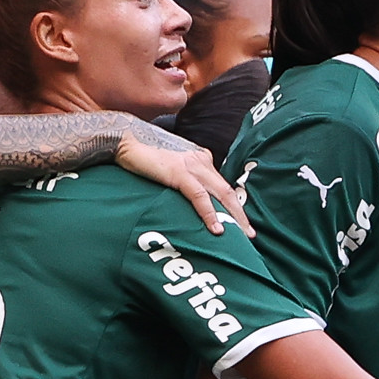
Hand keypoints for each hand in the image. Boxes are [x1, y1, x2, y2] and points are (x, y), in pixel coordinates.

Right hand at [114, 123, 254, 236]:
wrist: (126, 143)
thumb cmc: (146, 160)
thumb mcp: (172, 171)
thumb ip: (186, 182)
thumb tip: (193, 203)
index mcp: (202, 160)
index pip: (223, 187)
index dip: (234, 207)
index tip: (242, 224)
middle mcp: (202, 161)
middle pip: (228, 192)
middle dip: (241, 215)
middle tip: (251, 235)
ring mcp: (192, 166)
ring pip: (220, 195)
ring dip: (233, 217)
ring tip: (242, 235)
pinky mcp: (179, 172)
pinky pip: (199, 197)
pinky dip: (209, 214)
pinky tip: (216, 229)